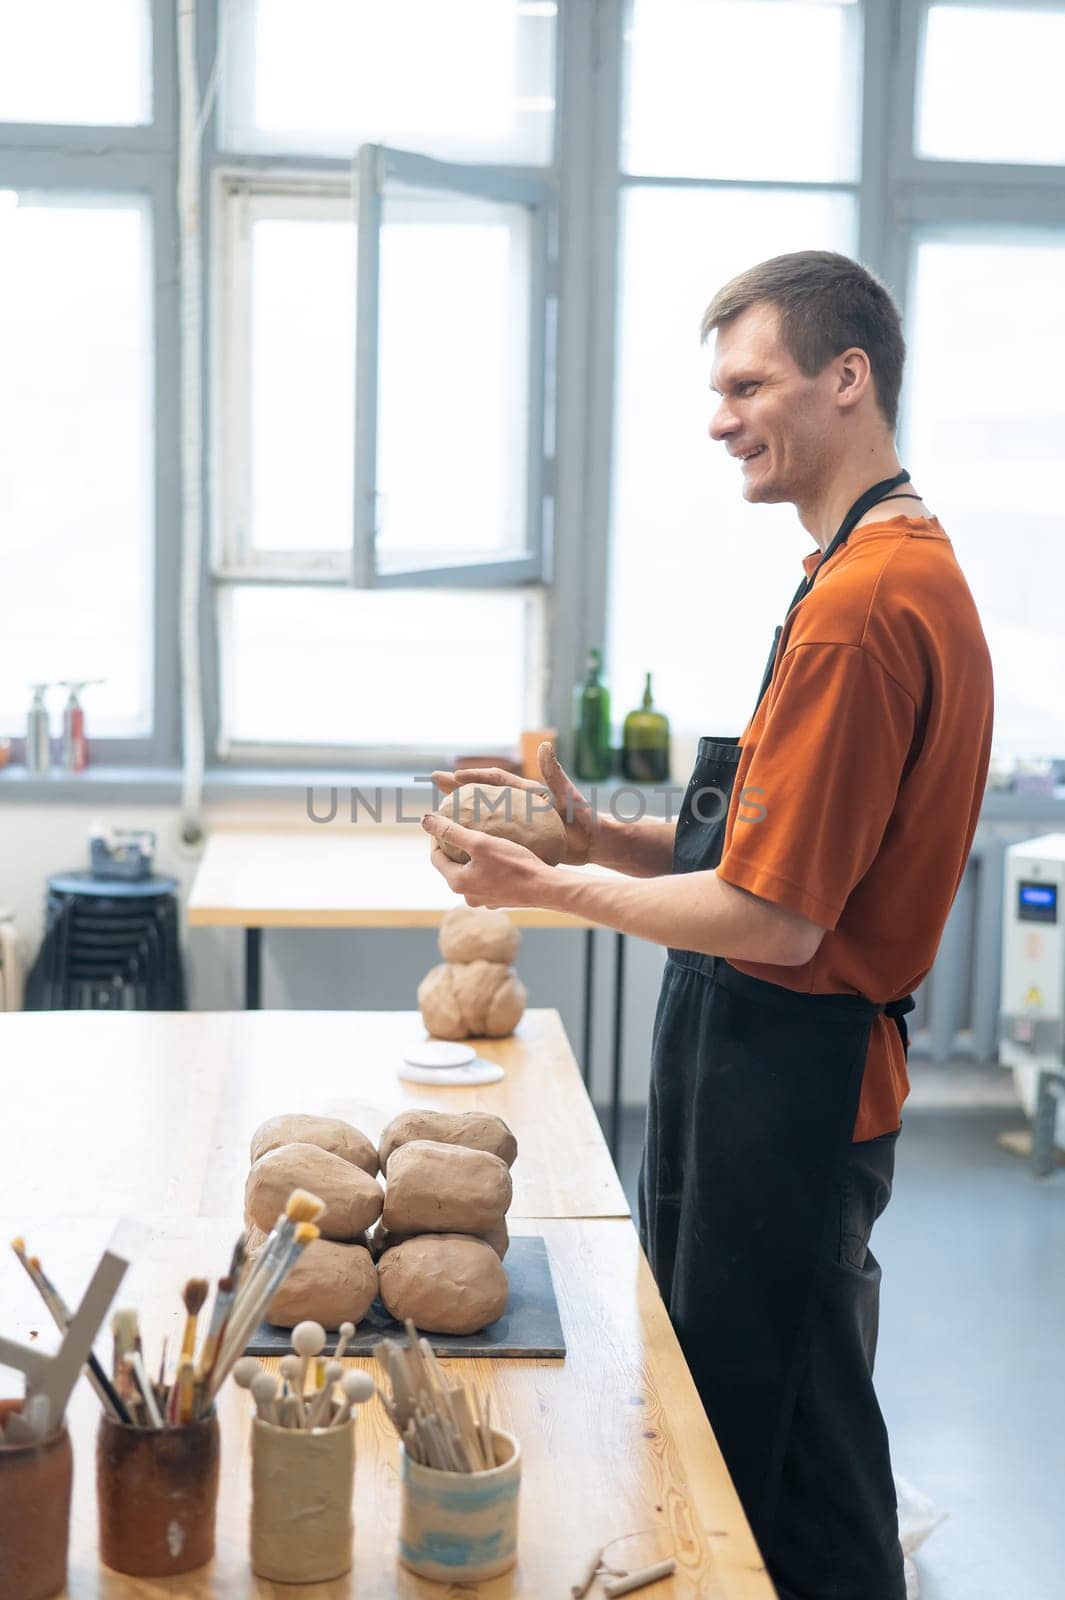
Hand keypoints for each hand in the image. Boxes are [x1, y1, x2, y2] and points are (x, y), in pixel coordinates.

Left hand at [421, 813, 549, 909]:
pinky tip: (498, 855)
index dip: (436, 837)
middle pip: (452, 866)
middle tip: (461, 827)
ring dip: (471, 858)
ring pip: (470, 874)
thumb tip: (425, 820)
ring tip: (480, 839)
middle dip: (453, 848)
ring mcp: (484, 901)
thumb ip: (451, 830)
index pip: (436, 857)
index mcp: (457, 882)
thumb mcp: (479, 842)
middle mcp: (467, 896)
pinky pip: (487, 880)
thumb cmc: (514, 864)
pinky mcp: (500, 900)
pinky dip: (487, 867)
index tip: (442, 821)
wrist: (546, 888)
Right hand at [430, 742, 594, 866]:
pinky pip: (492, 834)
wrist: (595, 843)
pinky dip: (475, 834)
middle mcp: (519, 803)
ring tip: (439, 812)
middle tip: (434, 781)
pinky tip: (461, 843)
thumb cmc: (584, 818)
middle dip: (458, 786)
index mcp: (527, 791)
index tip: (454, 776)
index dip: (475, 776)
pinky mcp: (520, 837)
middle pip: (482, 792)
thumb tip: (545, 746)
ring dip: (462, 810)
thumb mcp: (568, 796)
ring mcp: (518, 820)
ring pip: (483, 814)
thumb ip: (555, 774)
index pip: (496, 779)